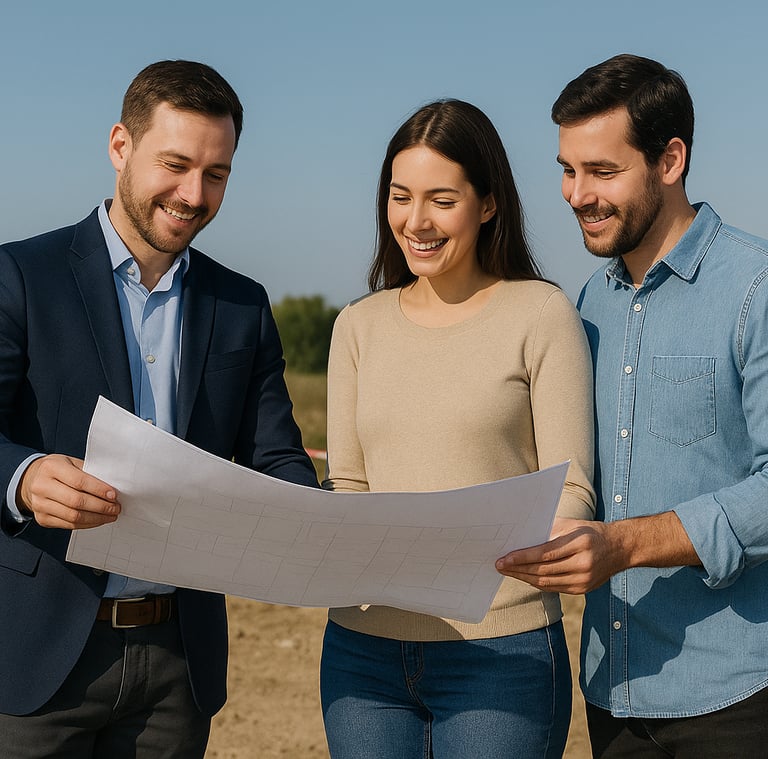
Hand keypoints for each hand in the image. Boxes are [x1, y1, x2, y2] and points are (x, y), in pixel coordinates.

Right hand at [18, 454, 119, 529]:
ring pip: (73, 516)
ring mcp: (39, 504)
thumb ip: (89, 472)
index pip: (79, 481)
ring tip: (110, 515)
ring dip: (96, 518)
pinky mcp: (42, 518)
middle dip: (101, 507)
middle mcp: (42, 486)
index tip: (113, 495)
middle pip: (76, 501)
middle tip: (115, 508)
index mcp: (51, 468)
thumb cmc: (58, 469)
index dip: (98, 490)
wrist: (33, 479)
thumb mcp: (71, 462)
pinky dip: (87, 524)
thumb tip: (112, 489)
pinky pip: (68, 525)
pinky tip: (98, 520)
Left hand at [495, 518, 622, 593]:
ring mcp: (584, 580)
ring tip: (508, 571)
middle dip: (518, 569)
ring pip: (546, 583)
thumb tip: (521, 539)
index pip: (544, 553)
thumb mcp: (571, 525)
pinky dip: (537, 583)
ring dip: (524, 578)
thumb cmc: (590, 532)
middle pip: (543, 571)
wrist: (620, 547)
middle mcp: (583, 564)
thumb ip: (547, 532)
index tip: (504, 558)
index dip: (522, 557)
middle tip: (499, 565)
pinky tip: (525, 577)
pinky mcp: (583, 589)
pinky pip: (554, 588)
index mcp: (580, 543)